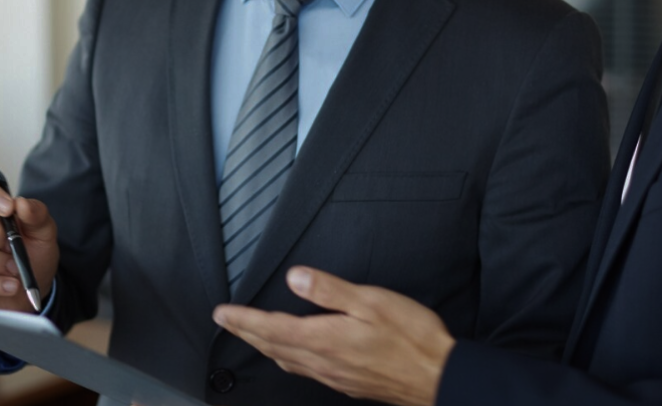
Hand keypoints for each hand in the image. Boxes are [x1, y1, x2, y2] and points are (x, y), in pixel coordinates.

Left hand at [213, 267, 454, 405]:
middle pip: (272, 346)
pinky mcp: (346, 383)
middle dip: (245, 332)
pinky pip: (304, 370)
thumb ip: (329, 290)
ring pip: (286, 361)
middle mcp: (323, 361)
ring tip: (248, 334)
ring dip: (262, 346)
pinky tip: (289, 354)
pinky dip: (285, 358)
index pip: (271, 328)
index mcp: (324, 338)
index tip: (221, 313)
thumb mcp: (371, 301)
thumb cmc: (412, 337)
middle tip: (224, 321)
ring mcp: (334, 376)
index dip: (243, 320)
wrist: (440, 379)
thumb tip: (294, 277)